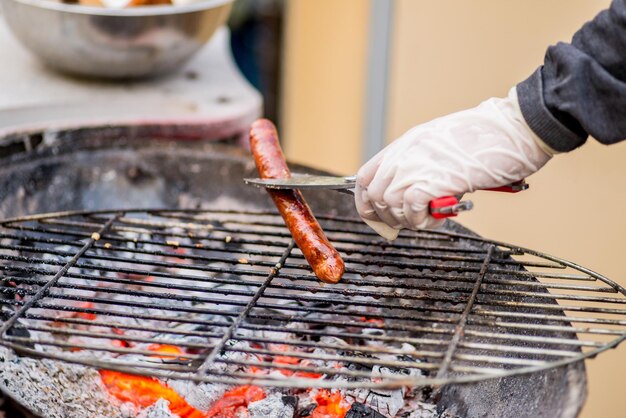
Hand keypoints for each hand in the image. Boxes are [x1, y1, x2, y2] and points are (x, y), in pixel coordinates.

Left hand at [355, 88, 552, 239]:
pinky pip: (411, 209)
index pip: (364, 176)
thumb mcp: (443, 146)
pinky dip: (421, 220)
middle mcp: (406, 153)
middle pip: (373, 194)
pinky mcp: (435, 178)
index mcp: (406, 143)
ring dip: (407, 220)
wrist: (515, 128)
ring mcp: (418, 164)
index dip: (366, 202)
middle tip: (410, 221)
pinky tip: (438, 217)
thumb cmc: (489, 139)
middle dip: (387, 217)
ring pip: (389, 204)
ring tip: (430, 218)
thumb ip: (422, 165)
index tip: (378, 215)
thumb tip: (413, 196)